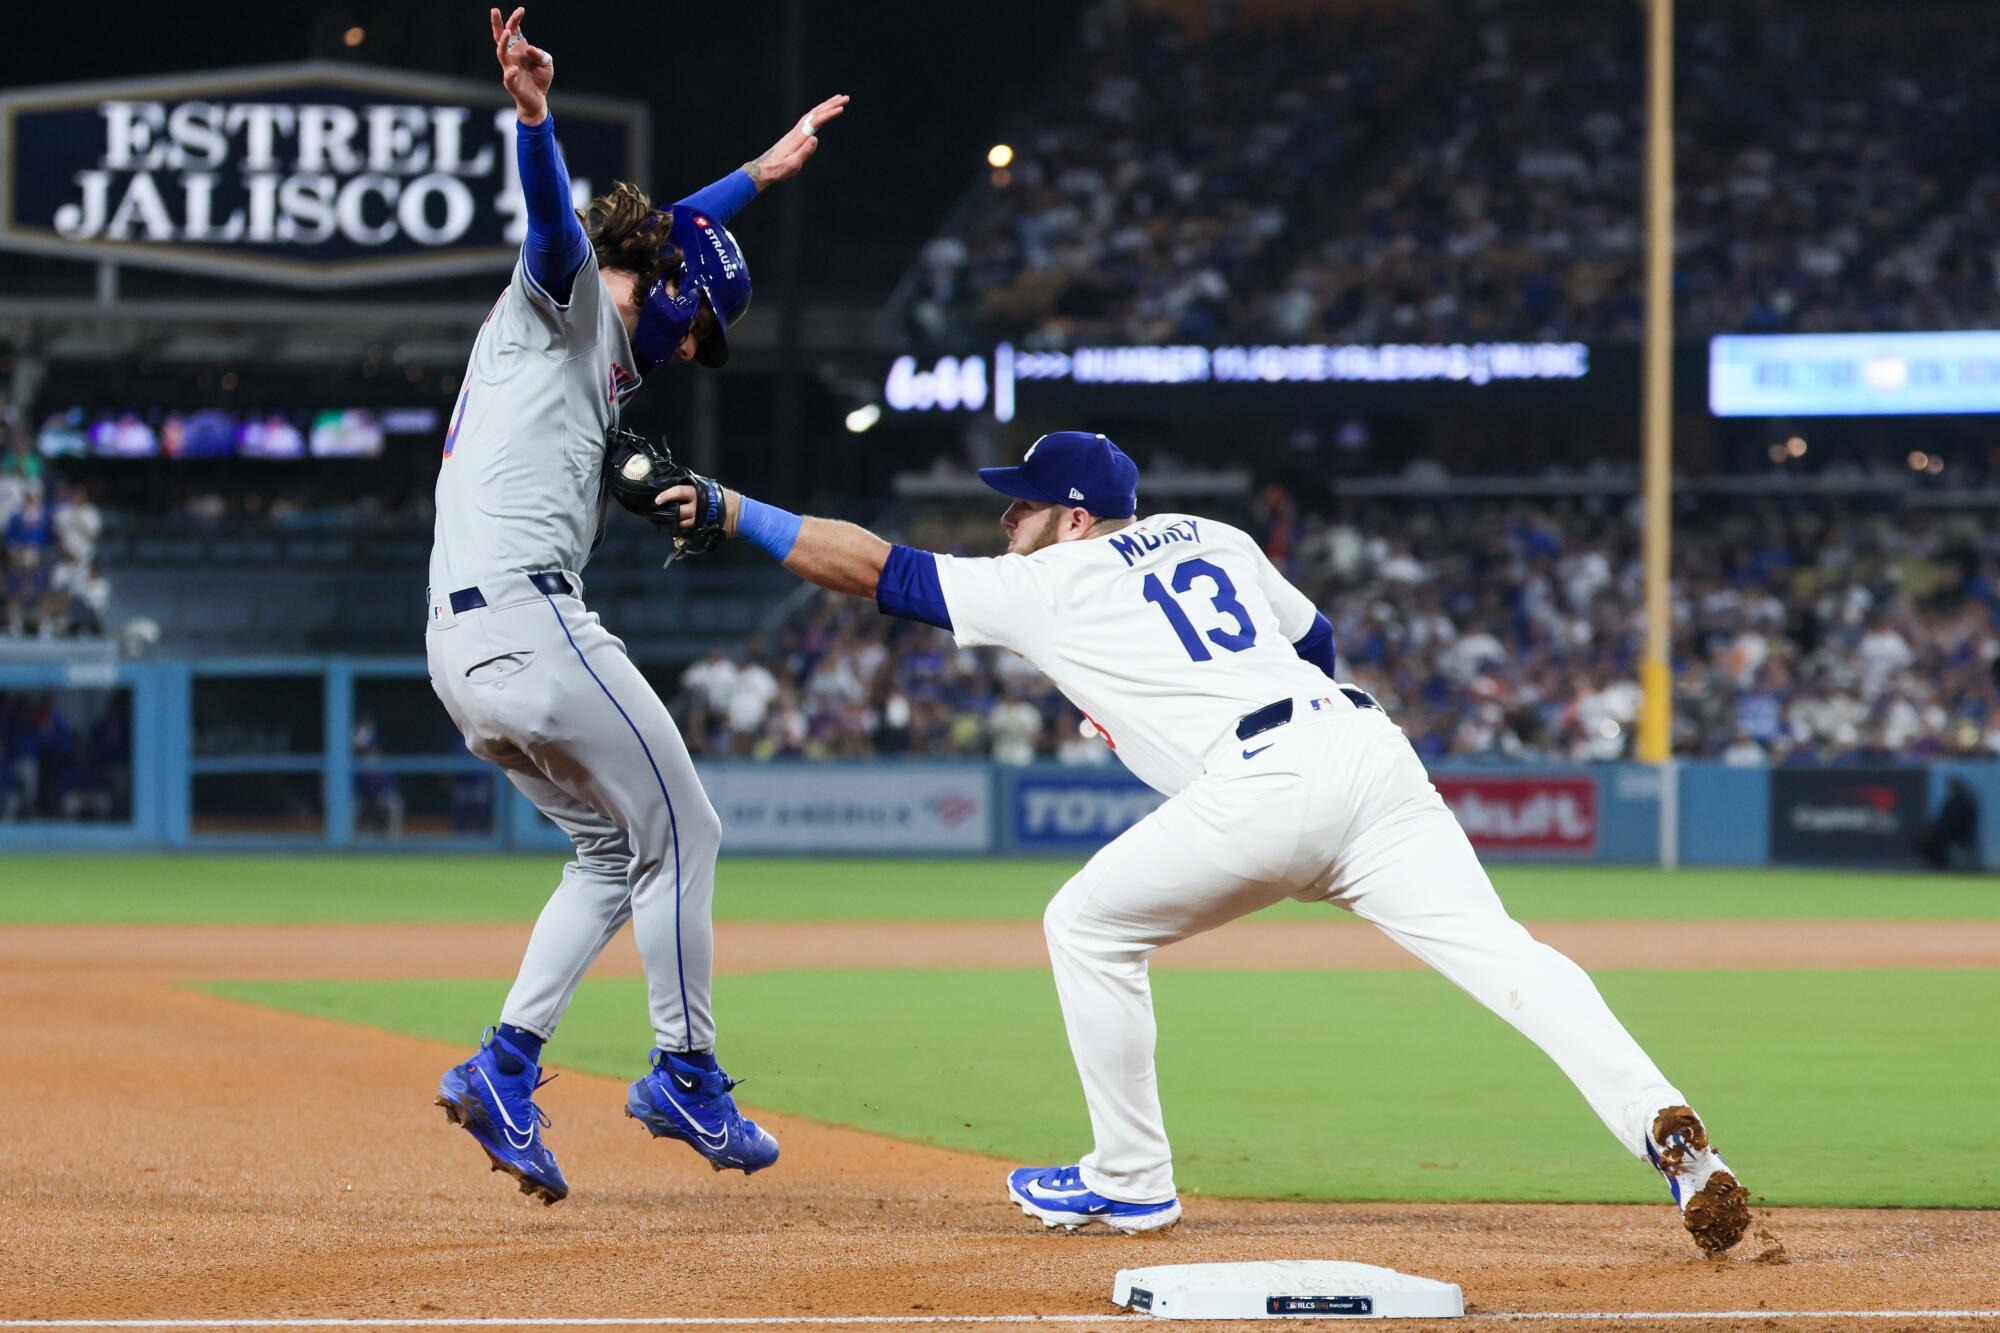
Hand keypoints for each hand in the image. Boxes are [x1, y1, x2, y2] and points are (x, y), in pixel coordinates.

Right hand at [490, 7, 553, 124]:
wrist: (538, 100)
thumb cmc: (540, 79)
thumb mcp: (547, 63)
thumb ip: (540, 54)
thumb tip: (528, 48)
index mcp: (519, 49)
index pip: (514, 30)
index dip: (515, 19)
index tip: (521, 10)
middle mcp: (511, 57)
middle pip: (500, 37)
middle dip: (497, 24)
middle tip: (495, 10)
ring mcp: (509, 69)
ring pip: (501, 54)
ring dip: (503, 43)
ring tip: (508, 32)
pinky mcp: (512, 84)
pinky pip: (508, 78)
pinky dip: (510, 73)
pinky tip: (515, 69)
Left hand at [654, 484, 740, 534]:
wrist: (740, 514)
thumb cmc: (725, 499)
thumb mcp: (711, 488)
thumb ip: (696, 488)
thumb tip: (681, 487)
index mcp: (698, 493)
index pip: (678, 492)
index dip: (666, 495)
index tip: (657, 500)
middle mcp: (697, 506)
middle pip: (677, 511)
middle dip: (667, 513)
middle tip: (658, 513)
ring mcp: (699, 519)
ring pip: (681, 523)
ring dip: (673, 523)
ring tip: (666, 521)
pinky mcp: (702, 529)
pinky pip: (687, 531)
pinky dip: (681, 530)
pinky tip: (677, 528)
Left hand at [743, 94, 849, 189]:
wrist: (764, 169)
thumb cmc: (779, 169)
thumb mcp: (793, 164)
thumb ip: (804, 152)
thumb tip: (815, 138)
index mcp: (798, 137)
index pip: (815, 121)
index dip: (828, 114)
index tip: (841, 108)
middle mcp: (797, 131)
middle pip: (815, 113)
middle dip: (830, 105)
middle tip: (845, 98)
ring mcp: (796, 131)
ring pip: (812, 114)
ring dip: (825, 106)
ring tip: (838, 100)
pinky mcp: (795, 134)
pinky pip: (809, 119)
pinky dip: (818, 112)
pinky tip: (823, 111)